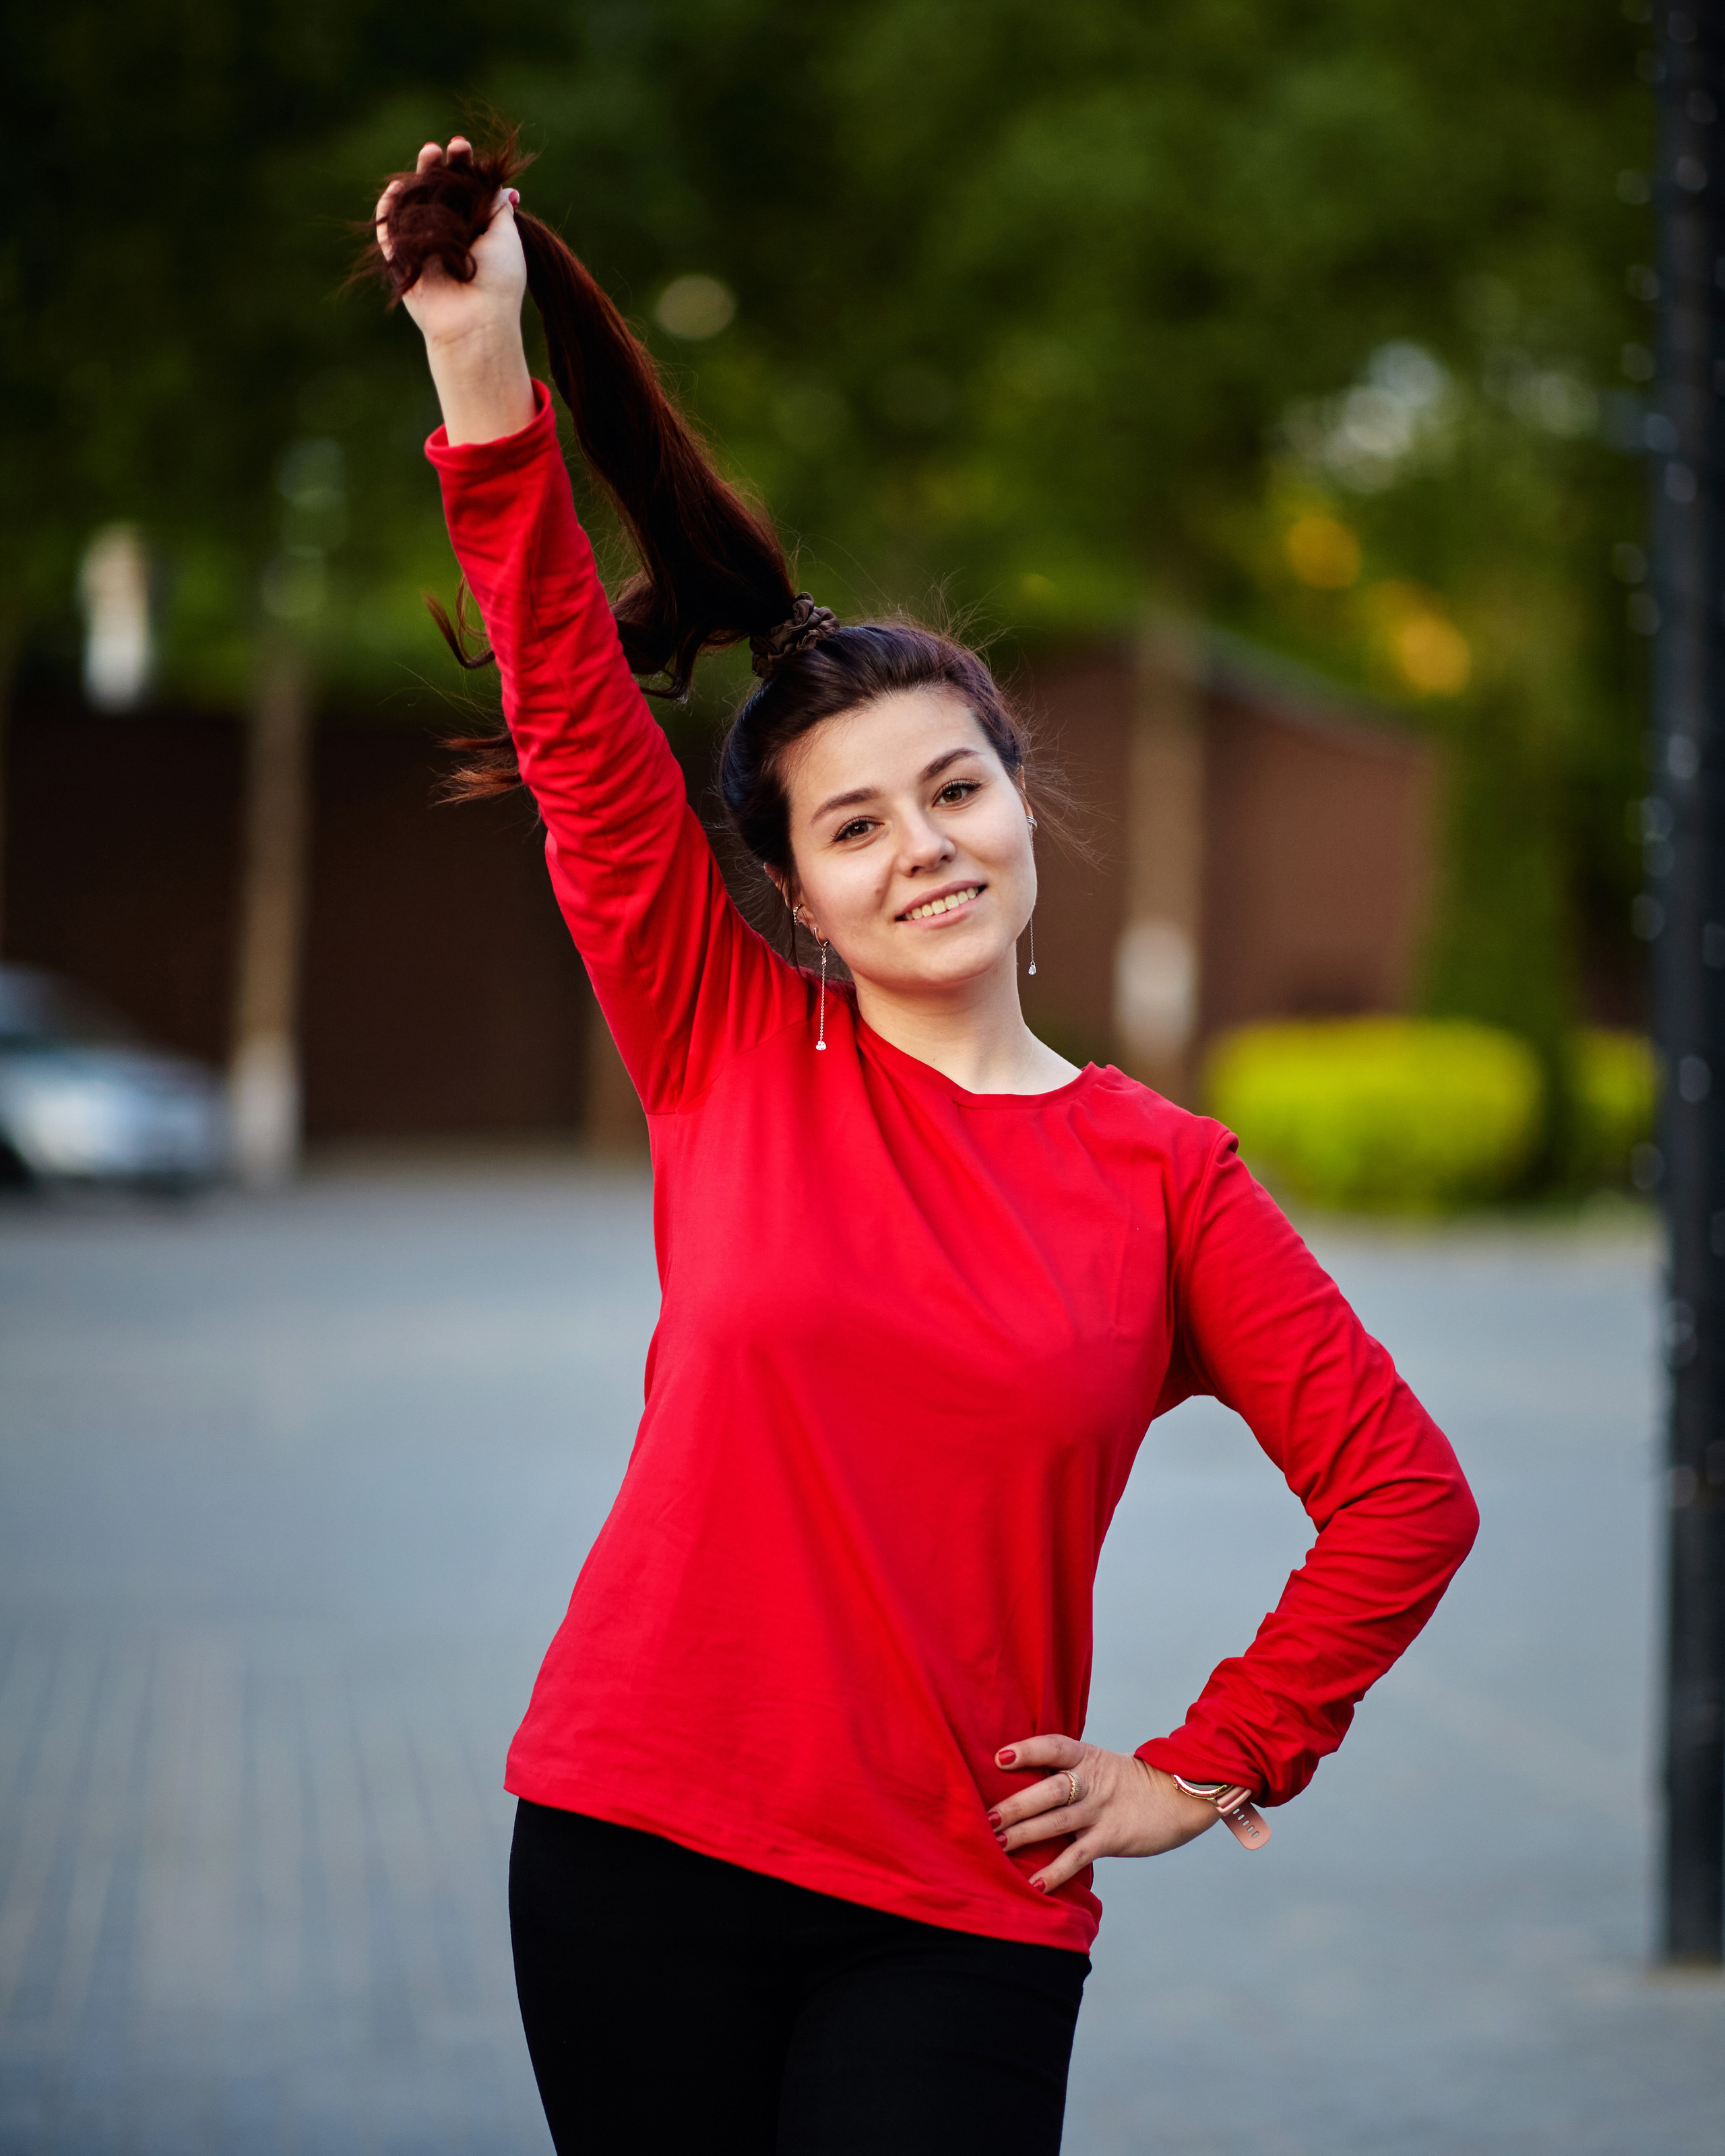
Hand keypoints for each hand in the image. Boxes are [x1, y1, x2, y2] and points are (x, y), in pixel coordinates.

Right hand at [375, 137, 534, 445]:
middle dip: (442, 167)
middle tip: (447, 147)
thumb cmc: (499, 281)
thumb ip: (499, 208)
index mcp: (475, 232)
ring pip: (415, 205)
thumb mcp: (507, 237)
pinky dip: (389, 208)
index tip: (465, 148)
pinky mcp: (401, 260)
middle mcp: (449, 237)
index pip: (466, 192)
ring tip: (429, 153)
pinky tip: (395, 188)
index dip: (464, 168)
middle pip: (439, 193)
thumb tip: (505, 188)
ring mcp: (424, 247)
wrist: (476, 320)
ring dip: (419, 177)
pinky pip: (389, 229)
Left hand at [988, 1733, 1220, 1894]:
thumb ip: (1067, 1772)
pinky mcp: (1111, 1837)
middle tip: (986, 1817)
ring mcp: (1101, 1810)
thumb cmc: (1127, 1783)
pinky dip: (1056, 1871)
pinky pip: (1078, 1856)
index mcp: (1086, 1757)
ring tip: (996, 1844)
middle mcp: (1091, 1781)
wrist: (1177, 1796)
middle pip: (1049, 1789)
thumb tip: (1022, 1783)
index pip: (1053, 1747)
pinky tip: (1035, 1883)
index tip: (999, 1758)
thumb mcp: (1098, 1766)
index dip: (1027, 1750)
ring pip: (1057, 1821)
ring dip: (1024, 1834)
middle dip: (1015, 1804)